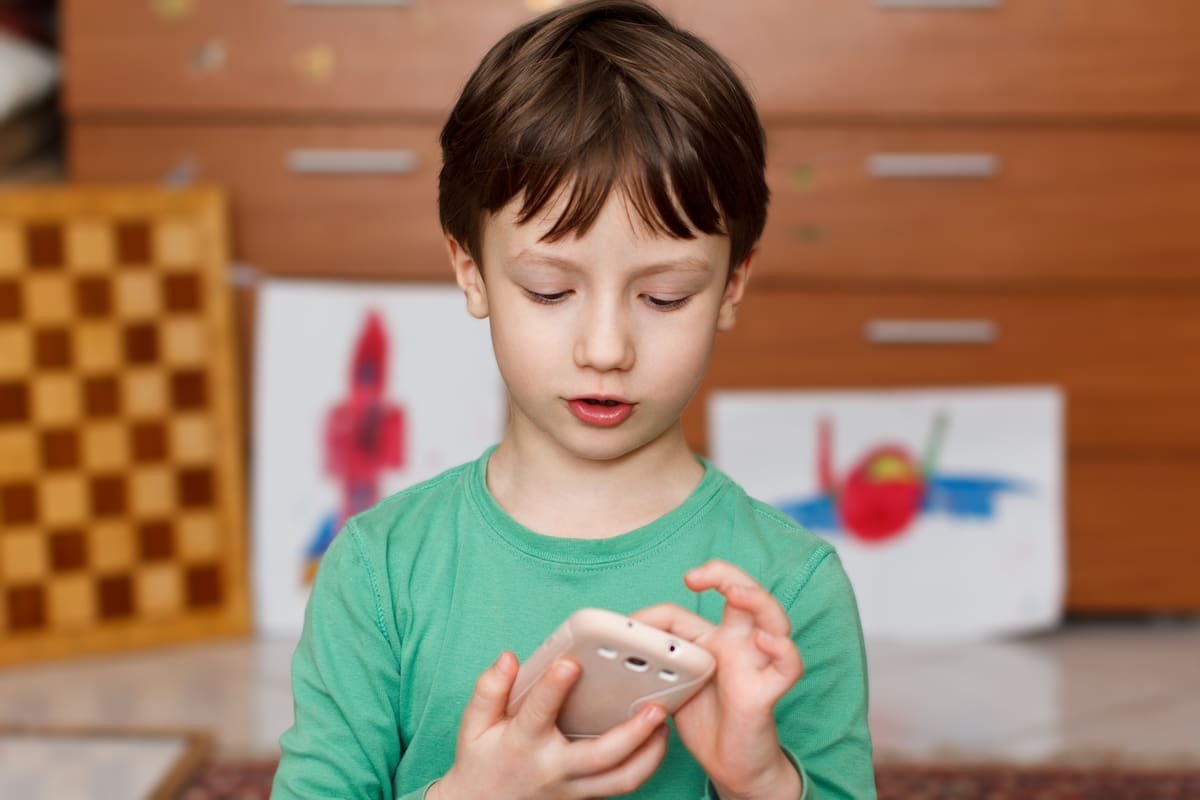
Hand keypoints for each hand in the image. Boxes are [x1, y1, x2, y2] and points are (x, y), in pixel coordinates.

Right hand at [431, 651, 669, 799]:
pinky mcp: (587, 796)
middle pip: (600, 755)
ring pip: (622, 779)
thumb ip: (489, 689)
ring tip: (665, 723)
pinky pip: (622, 785)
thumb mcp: (473, 725)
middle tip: (654, 706)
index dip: (553, 687)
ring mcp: (573, 786)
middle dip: (632, 732)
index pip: (539, 713)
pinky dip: (646, 764)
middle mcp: (553, 768)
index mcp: (523, 744)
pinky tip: (656, 738)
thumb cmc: (481, 761)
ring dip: (650, 753)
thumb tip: (509, 659)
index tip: (570, 663)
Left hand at [631, 560, 804, 799]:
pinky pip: (788, 666)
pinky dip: (782, 650)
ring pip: (773, 618)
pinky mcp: (767, 691)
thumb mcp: (669, 687)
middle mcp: (738, 644)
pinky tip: (765, 640)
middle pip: (744, 593)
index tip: (627, 627)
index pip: (685, 612)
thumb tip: (615, 650)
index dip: (653, 616)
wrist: (729, 766)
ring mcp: (756, 664)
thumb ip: (651, 665)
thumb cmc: (703, 721)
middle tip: (695, 576)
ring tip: (735, 592)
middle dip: (724, 574)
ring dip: (756, 599)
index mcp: (711, 640)